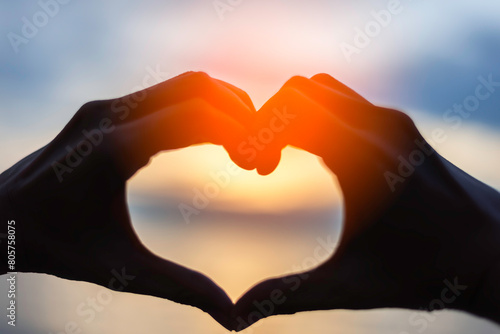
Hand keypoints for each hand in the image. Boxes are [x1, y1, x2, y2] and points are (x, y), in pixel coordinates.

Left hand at [0, 71, 255, 329]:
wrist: (0, 220)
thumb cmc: (56, 247)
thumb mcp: (121, 271)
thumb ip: (180, 287)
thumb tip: (230, 316)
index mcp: (111, 150)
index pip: (194, 117)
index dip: (239, 133)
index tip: (261, 164)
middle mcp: (109, 115)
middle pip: (197, 88)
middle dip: (240, 113)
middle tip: (258, 155)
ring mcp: (106, 106)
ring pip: (185, 84)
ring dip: (223, 106)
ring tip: (244, 145)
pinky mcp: (107, 108)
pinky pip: (167, 93)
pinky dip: (201, 107)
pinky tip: (215, 138)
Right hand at [233, 74, 499, 329]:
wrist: (493, 254)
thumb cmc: (425, 273)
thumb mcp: (350, 286)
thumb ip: (288, 295)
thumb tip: (237, 315)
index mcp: (362, 158)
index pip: (288, 114)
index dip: (256, 135)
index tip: (253, 170)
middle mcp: (379, 126)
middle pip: (299, 90)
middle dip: (270, 119)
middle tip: (264, 164)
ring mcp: (393, 120)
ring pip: (323, 89)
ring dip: (295, 114)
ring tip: (286, 156)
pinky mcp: (401, 125)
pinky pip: (346, 100)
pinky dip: (319, 115)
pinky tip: (319, 155)